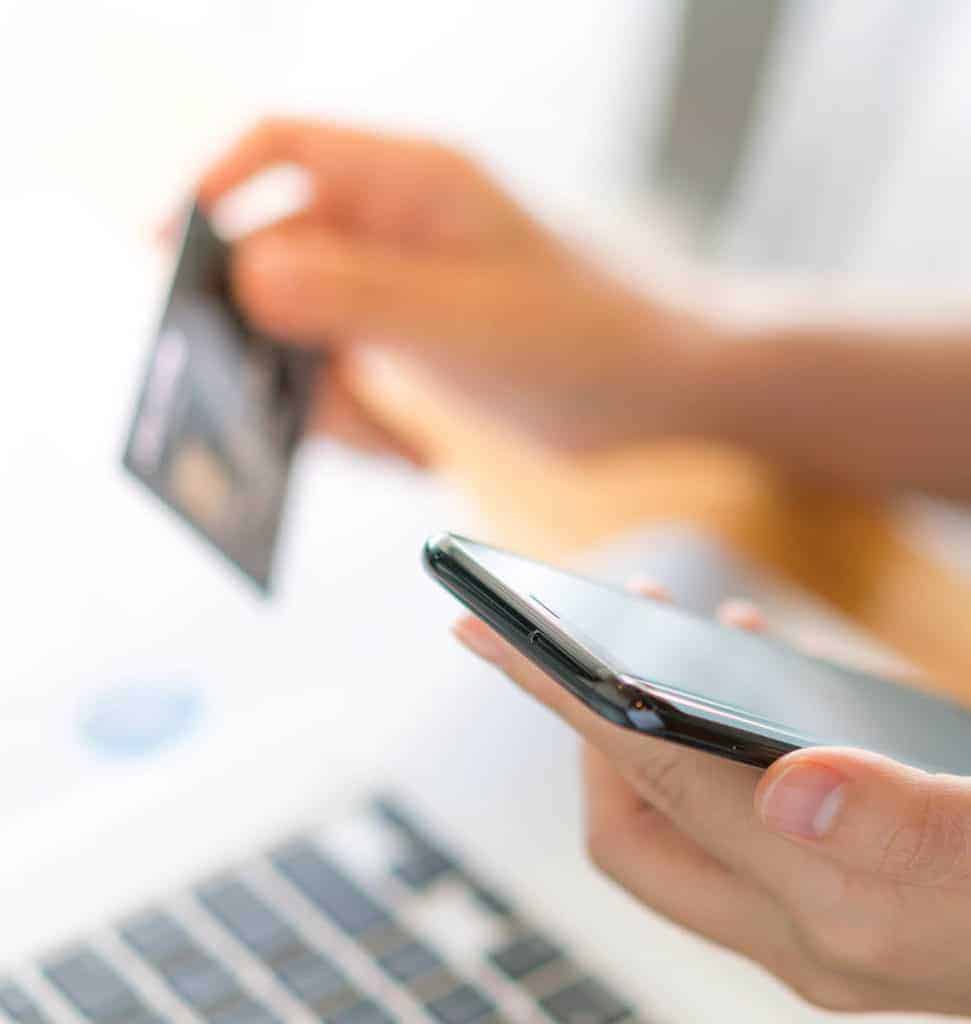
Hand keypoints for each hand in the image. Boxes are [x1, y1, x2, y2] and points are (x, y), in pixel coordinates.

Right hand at [198, 119, 720, 463]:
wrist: (656, 394)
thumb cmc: (587, 337)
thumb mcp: (469, 320)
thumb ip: (361, 297)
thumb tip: (246, 277)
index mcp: (412, 182)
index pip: (281, 148)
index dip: (211, 184)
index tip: (164, 249)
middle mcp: (393, 227)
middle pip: (275, 248)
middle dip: (256, 322)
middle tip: (240, 385)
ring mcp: (396, 289)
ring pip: (300, 326)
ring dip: (306, 384)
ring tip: (371, 435)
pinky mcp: (407, 346)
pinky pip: (338, 373)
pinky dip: (345, 414)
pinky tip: (396, 447)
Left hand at [453, 584, 970, 1015]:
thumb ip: (903, 822)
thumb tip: (789, 786)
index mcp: (825, 913)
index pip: (646, 779)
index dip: (558, 697)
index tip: (486, 630)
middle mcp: (802, 929)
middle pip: (636, 820)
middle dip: (593, 717)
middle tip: (595, 622)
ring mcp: (822, 917)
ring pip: (688, 815)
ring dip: (658, 719)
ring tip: (669, 624)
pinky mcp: (852, 893)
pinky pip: (747, 814)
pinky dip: (727, 735)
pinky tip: (762, 667)